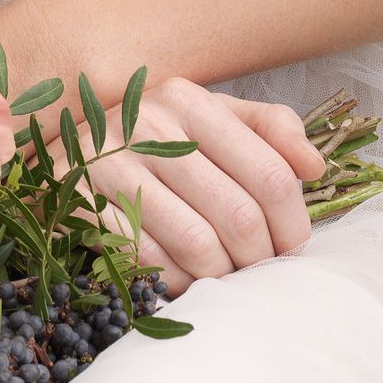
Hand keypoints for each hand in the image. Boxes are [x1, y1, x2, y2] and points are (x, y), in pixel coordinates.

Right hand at [70, 77, 324, 297]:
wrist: (66, 153)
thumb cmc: (156, 143)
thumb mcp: (211, 120)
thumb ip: (270, 130)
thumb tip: (316, 168)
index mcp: (187, 100)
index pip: (271, 176)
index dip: (293, 226)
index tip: (292, 250)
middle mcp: (145, 125)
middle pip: (239, 217)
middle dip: (259, 260)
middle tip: (259, 273)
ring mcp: (108, 166)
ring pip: (198, 246)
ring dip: (222, 275)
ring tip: (224, 276)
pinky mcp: (80, 206)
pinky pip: (151, 263)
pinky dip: (176, 282)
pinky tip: (181, 276)